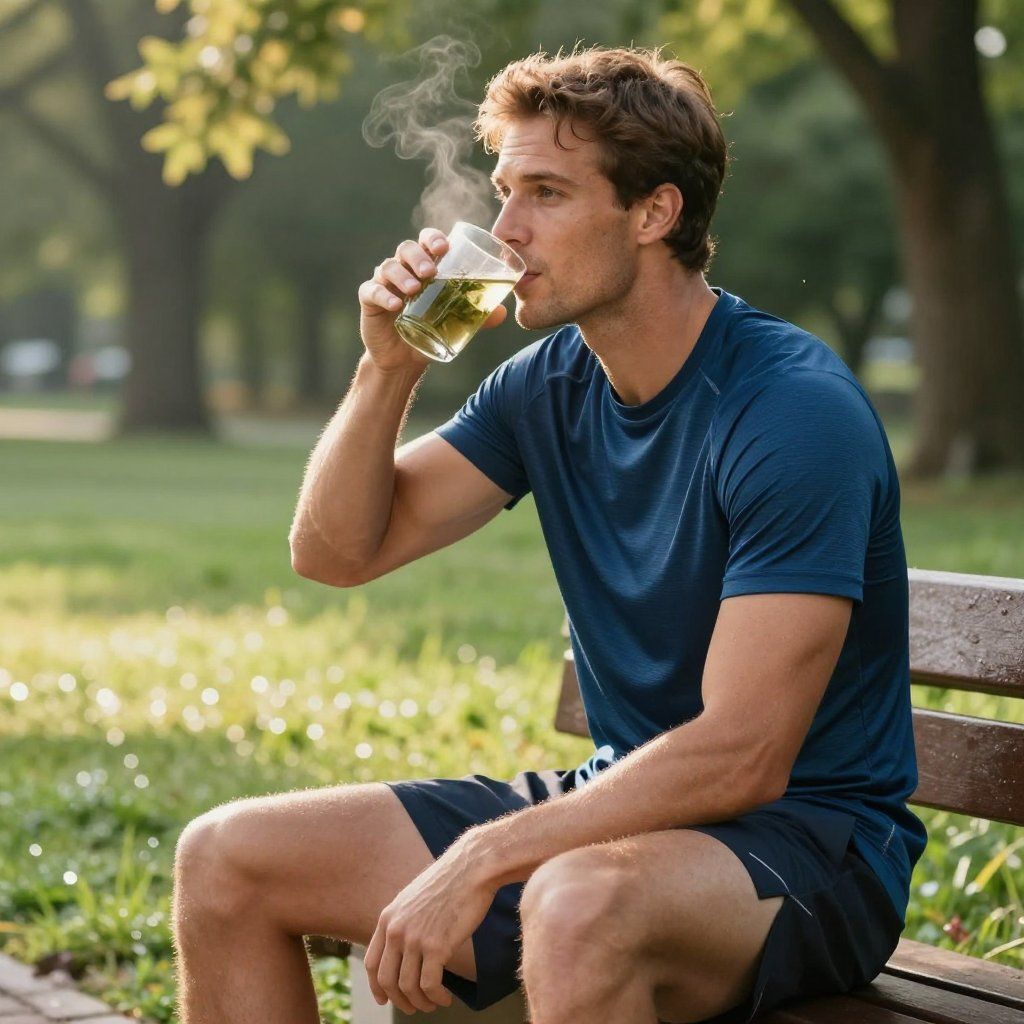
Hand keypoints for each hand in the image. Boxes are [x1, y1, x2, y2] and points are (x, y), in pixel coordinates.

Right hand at [358, 228, 507, 374]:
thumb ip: (478, 315)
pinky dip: (383, 294)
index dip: (433, 238)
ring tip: (415, 289)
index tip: (444, 247)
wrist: (404, 359)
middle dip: (418, 256)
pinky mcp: (369, 300)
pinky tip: (395, 304)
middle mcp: (403, 269)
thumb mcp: (456, 322)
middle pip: (406, 249)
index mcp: (423, 266)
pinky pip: (371, 291)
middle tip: (430, 272)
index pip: (426, 241)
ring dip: (402, 275)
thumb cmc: (430, 331)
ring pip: (388, 266)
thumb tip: (503, 312)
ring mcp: (384, 283)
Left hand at [364, 836, 496, 1013]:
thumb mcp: (415, 898)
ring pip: (408, 987)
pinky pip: (430, 985)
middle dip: (399, 1000)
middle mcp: (396, 929)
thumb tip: (404, 947)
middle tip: (414, 1007)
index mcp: (388, 917)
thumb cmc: (450, 881)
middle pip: (387, 981)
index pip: (372, 964)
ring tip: (434, 1003)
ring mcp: (415, 938)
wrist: (472, 867)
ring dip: (421, 1002)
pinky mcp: (437, 945)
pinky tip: (446, 998)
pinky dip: (437, 997)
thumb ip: (404, 920)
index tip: (384, 999)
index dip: (376, 987)